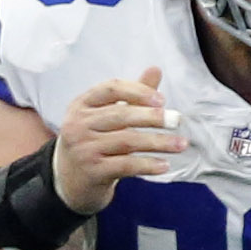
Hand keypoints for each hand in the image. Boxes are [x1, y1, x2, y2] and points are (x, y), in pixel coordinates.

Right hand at [52, 67, 183, 214]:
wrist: (69, 181)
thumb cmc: (93, 142)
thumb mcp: (105, 116)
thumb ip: (131, 95)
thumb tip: (156, 69)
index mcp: (82, 104)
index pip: (110, 88)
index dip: (137, 91)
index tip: (162, 99)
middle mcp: (78, 124)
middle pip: (120, 115)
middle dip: (152, 117)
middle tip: (177, 120)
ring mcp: (84, 148)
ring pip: (127, 141)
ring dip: (158, 142)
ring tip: (181, 144)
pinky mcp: (93, 171)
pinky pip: (126, 165)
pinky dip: (147, 165)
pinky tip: (165, 165)